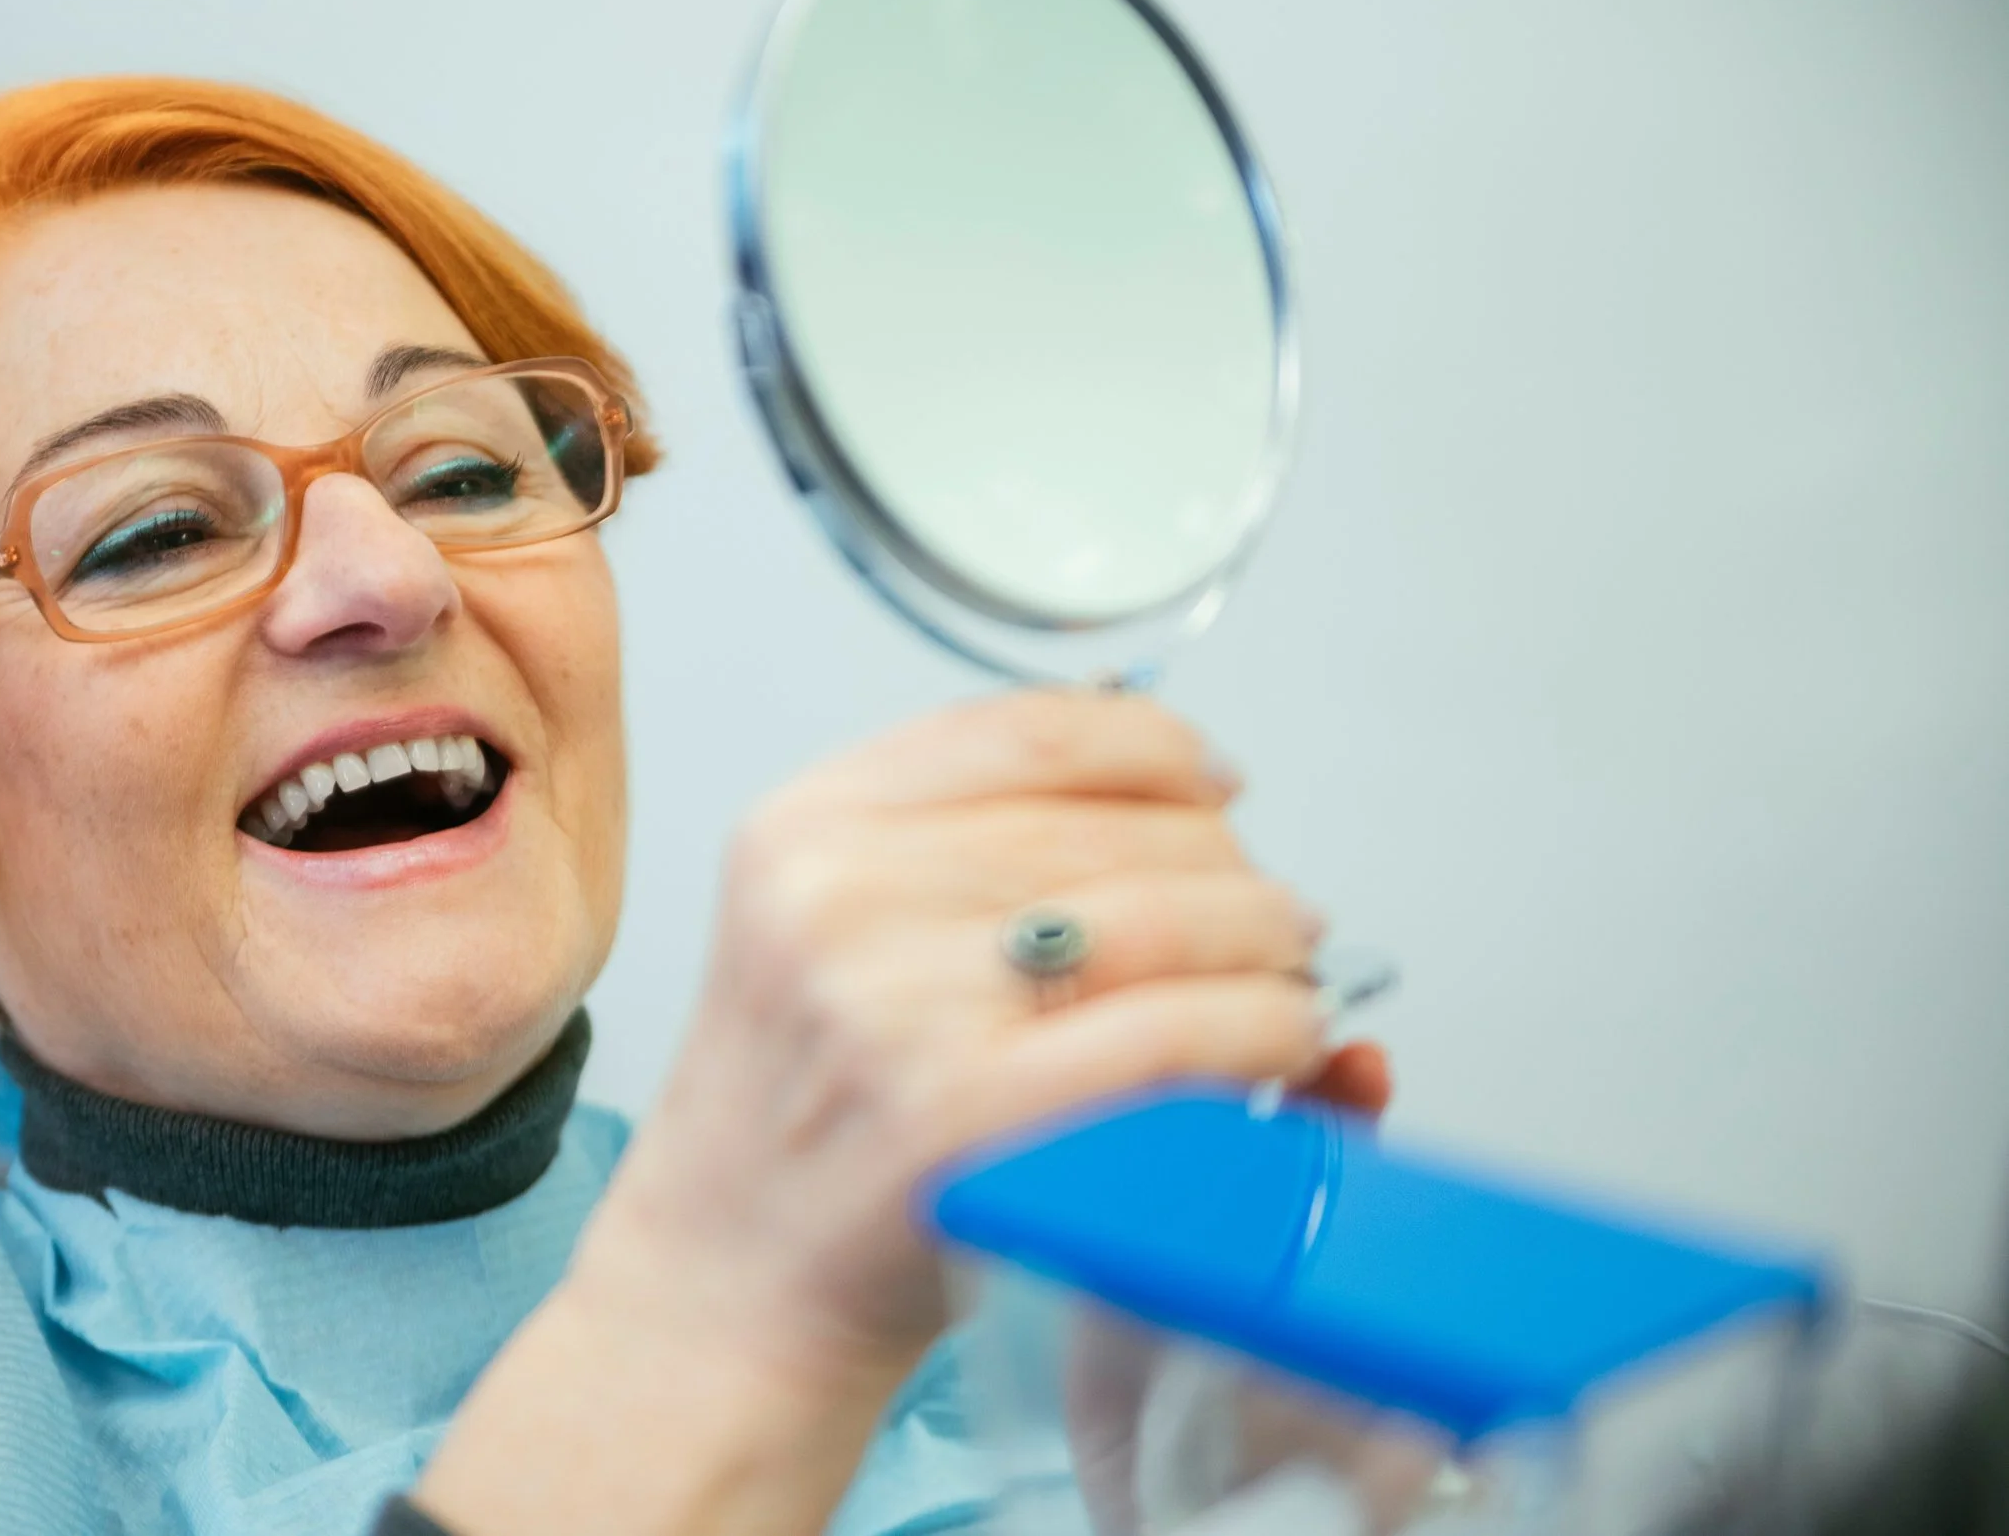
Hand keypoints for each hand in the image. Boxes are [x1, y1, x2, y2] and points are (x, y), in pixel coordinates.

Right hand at [422, 689, 1385, 1535]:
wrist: (728, 1291)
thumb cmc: (801, 1123)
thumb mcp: (822, 932)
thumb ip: (958, 840)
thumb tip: (1168, 766)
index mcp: (805, 828)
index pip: (1030, 728)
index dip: (1159, 746)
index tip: (1214, 780)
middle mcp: (838, 895)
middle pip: (1118, 823)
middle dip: (1234, 867)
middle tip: (1274, 915)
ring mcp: (898, 1003)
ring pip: (1167, 916)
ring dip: (1269, 944)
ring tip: (1290, 977)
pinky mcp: (967, 1111)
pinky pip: (1175, 1031)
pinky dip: (1265, 1029)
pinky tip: (1282, 1042)